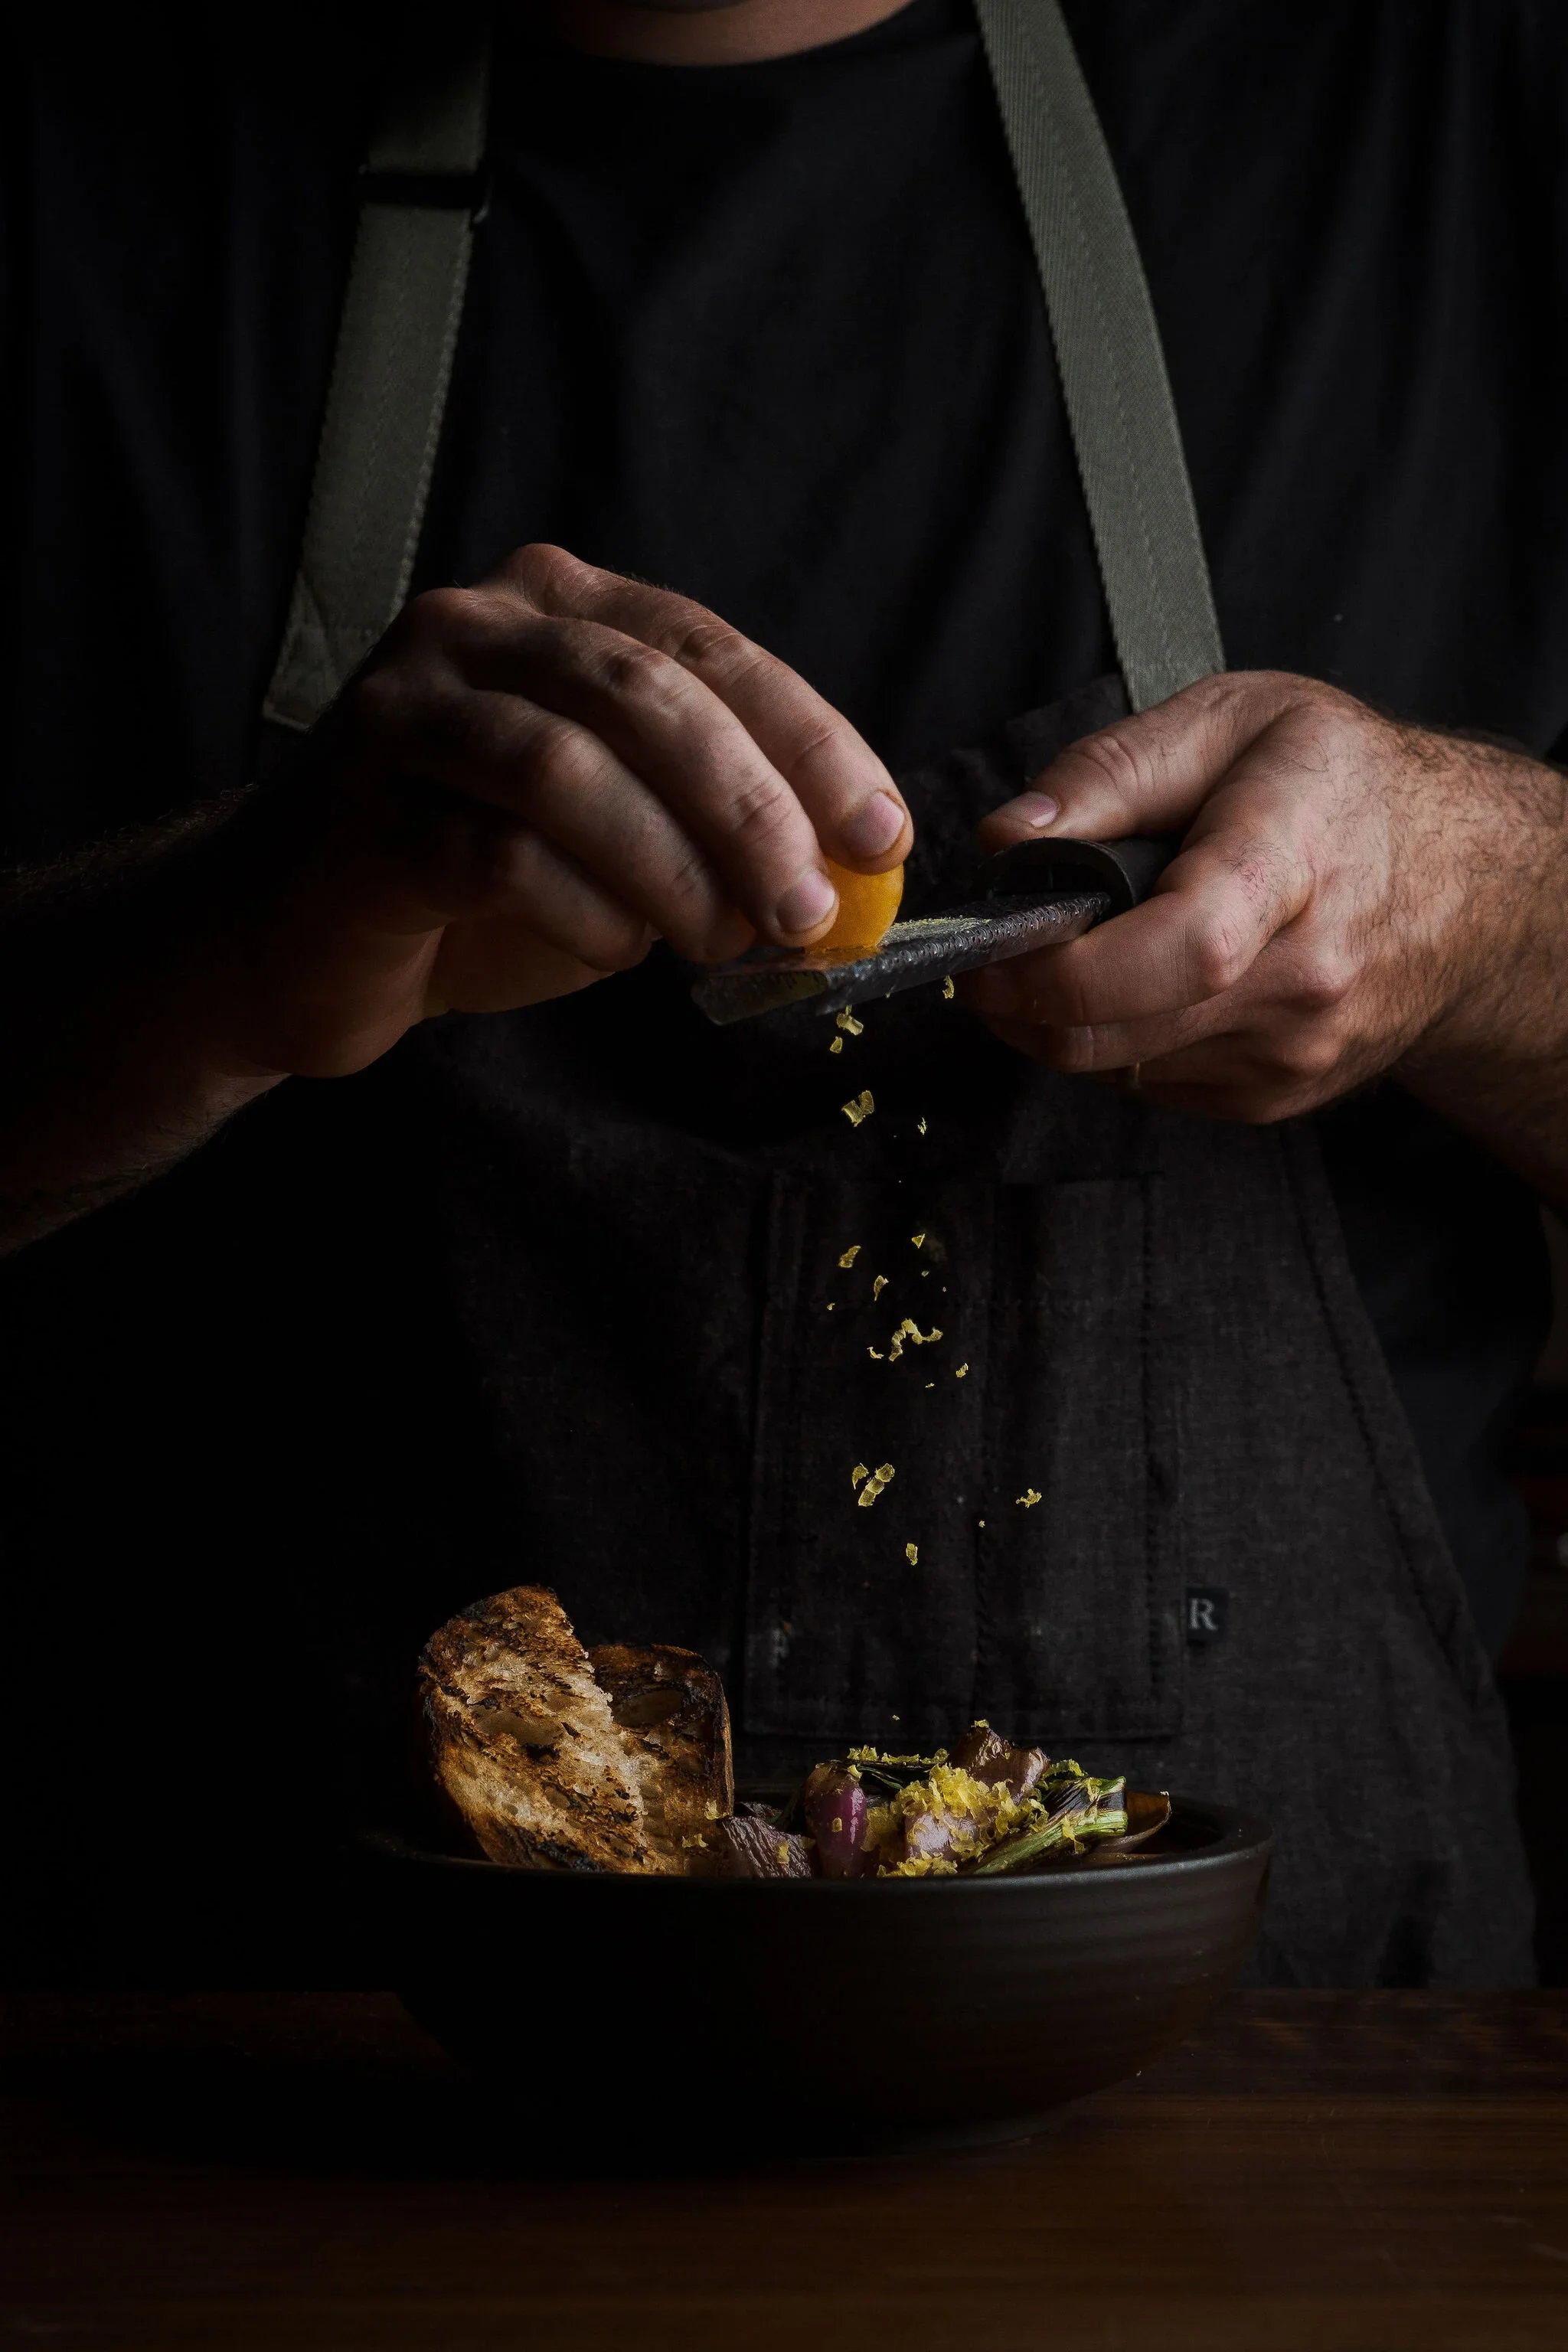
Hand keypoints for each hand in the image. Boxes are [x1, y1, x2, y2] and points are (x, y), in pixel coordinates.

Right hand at [214, 545, 909, 1075]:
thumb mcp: (624, 828)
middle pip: (644, 695)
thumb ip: (719, 820)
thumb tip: (857, 870)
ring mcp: (404, 714)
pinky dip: (581, 913)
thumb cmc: (481, 878)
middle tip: (808, 910)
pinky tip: (614, 950)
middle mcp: (472, 630)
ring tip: (721, 942)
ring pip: (566, 767)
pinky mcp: (360, 816)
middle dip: (750, 809)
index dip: (810, 742)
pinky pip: (495, 855)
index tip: (880, 834)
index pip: (709, 648)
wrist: (295, 937)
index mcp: (555, 605)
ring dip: (671, 867)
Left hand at [964, 671, 1567, 1122]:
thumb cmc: (1343, 787)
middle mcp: (1304, 977)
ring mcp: (1293, 1050)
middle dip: (1022, 1001)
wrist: (1469, 884)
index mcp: (1293, 864)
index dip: (1061, 966)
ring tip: (1076, 949)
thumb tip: (1007, 839)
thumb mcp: (1233, 719)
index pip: (1178, 948)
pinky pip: (1153, 1083)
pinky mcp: (1277, 1095)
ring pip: (1118, 1066)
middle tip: (991, 955)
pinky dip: (1123, 1039)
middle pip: (1117, 1031)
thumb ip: (1108, 772)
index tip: (998, 944)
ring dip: (1067, 1020)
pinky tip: (1149, 982)